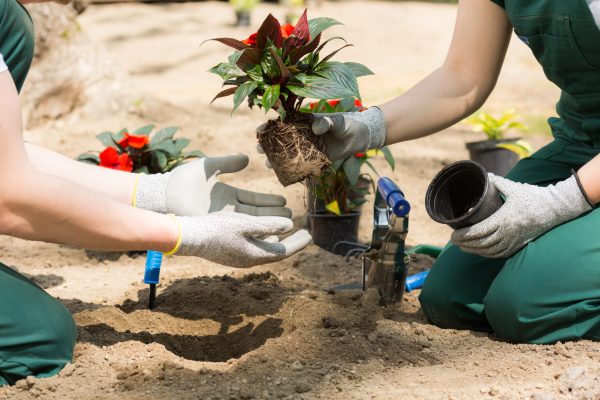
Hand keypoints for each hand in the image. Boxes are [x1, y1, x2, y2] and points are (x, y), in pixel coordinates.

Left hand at [135, 155, 290, 217]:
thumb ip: (228, 162)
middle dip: (274, 214)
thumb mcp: (209, 166)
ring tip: (287, 224)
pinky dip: (255, 231)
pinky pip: (241, 230)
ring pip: (252, 223)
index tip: (284, 200)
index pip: (253, 199)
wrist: (165, 195)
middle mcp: (227, 210)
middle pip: (256, 212)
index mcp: (226, 195)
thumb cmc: (183, 180)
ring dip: (269, 223)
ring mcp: (223, 220)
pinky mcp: (218, 227)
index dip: (269, 200)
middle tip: (292, 215)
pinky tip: (270, 232)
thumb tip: (248, 158)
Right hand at [172, 212, 311, 267]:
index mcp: (254, 255)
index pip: (283, 252)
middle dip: (291, 242)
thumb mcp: (245, 223)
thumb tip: (291, 225)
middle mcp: (248, 259)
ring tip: (287, 231)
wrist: (189, 237)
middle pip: (276, 252)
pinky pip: (254, 246)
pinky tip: (264, 230)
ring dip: (277, 240)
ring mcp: (238, 257)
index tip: (310, 234)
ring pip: (264, 249)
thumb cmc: (217, 229)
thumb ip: (268, 225)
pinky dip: (264, 238)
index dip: (298, 243)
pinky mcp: (230, 251)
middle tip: (305, 233)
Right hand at [255, 107, 386, 162]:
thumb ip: (326, 122)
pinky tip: (285, 175)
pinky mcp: (315, 162)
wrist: (359, 137)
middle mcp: (301, 137)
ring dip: (277, 161)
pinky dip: (294, 172)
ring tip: (269, 165)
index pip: (281, 124)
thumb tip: (316, 128)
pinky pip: (301, 168)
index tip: (260, 131)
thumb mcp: (336, 121)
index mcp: (302, 123)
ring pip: (288, 156)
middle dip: (268, 146)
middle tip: (260, 151)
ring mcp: (307, 150)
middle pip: (280, 142)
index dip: (269, 127)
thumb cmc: (346, 124)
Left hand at [451, 174, 591, 257]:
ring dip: (474, 250)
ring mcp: (514, 240)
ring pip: (489, 251)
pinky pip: (500, 254)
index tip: (453, 234)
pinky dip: (487, 254)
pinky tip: (479, 252)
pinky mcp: (519, 244)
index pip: (479, 231)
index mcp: (504, 219)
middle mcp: (508, 232)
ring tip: (462, 247)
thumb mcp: (514, 187)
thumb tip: (485, 175)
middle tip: (453, 240)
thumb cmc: (534, 197)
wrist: (556, 209)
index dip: (464, 235)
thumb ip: (498, 182)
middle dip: (465, 243)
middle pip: (481, 243)